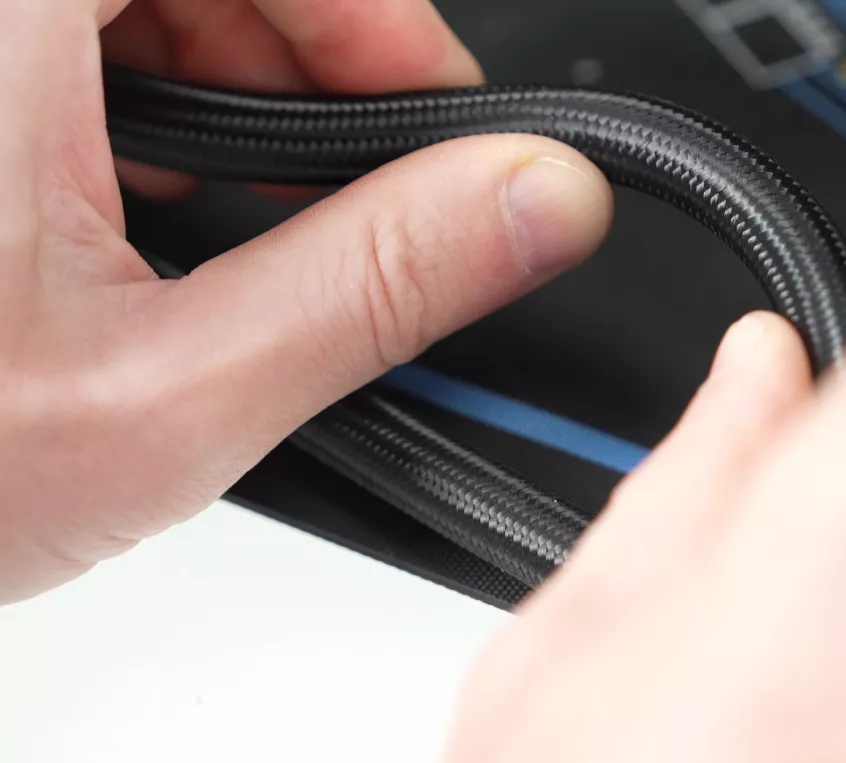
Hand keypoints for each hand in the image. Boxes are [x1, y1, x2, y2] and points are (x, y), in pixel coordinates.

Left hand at [0, 0, 612, 600]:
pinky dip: (138, 104)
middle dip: (309, 57)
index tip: (432, 114)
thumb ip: (376, 285)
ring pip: (134, 1)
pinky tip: (149, 209)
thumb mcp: (164, 394)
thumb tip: (534, 203)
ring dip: (228, 85)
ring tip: (247, 221)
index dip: (372, 15)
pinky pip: (64, 44)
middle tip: (365, 183)